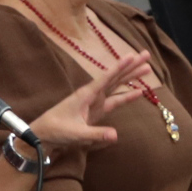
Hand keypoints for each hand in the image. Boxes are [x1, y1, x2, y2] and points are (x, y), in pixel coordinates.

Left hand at [27, 49, 148, 153]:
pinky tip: (138, 92)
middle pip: (116, 77)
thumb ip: (97, 134)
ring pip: (117, 86)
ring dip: (131, 77)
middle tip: (146, 55)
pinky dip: (126, 95)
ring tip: (147, 68)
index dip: (120, 67)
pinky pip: (115, 100)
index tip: (132, 55)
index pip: (107, 78)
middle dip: (131, 67)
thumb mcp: (77, 133)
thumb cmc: (57, 130)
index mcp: (87, 94)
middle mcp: (93, 94)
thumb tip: (116, 135)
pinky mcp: (97, 110)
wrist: (44, 134)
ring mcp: (95, 101)